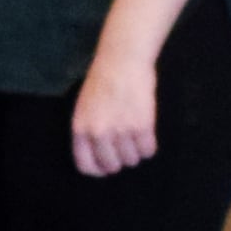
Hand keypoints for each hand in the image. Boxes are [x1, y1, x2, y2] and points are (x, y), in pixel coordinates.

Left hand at [69, 50, 162, 178]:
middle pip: (112, 165)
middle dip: (120, 160)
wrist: (122, 60)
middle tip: (125, 148)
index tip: (106, 168)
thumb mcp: (84, 106)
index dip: (98, 170)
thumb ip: (88, 129)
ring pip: (132, 160)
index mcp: (80, 129)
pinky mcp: (142, 126)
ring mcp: (120, 131)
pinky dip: (149, 147)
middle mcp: (99, 133)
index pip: (85, 165)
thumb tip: (97, 153)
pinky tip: (146, 134)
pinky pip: (148, 150)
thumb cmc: (102, 80)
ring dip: (135, 153)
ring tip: (135, 137)